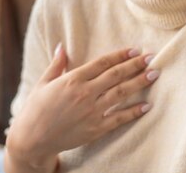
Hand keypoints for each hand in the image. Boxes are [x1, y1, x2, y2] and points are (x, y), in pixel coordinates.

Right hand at [5, 45, 157, 168]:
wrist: (31, 140)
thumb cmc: (35, 109)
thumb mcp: (43, 83)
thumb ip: (57, 64)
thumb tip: (62, 45)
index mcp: (72, 80)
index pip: (102, 63)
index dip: (120, 55)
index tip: (134, 49)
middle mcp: (84, 93)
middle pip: (116, 75)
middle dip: (135, 65)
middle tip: (152, 57)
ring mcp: (91, 112)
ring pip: (121, 93)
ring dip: (139, 83)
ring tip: (154, 74)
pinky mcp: (95, 129)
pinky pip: (119, 118)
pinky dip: (134, 112)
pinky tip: (147, 105)